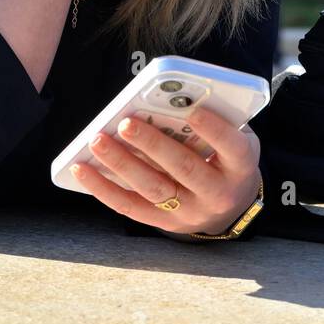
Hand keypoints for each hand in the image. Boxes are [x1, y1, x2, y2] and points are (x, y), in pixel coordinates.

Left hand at [71, 108, 262, 236]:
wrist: (232, 207)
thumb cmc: (228, 159)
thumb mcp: (236, 139)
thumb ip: (216, 122)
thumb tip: (174, 100)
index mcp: (241, 167)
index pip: (231, 147)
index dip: (213, 130)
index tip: (193, 111)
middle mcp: (217, 193)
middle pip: (183, 168)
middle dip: (153, 144)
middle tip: (126, 123)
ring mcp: (189, 212)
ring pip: (152, 188)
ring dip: (122, 164)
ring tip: (98, 141)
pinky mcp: (164, 223)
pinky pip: (130, 207)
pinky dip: (103, 188)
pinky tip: (82, 169)